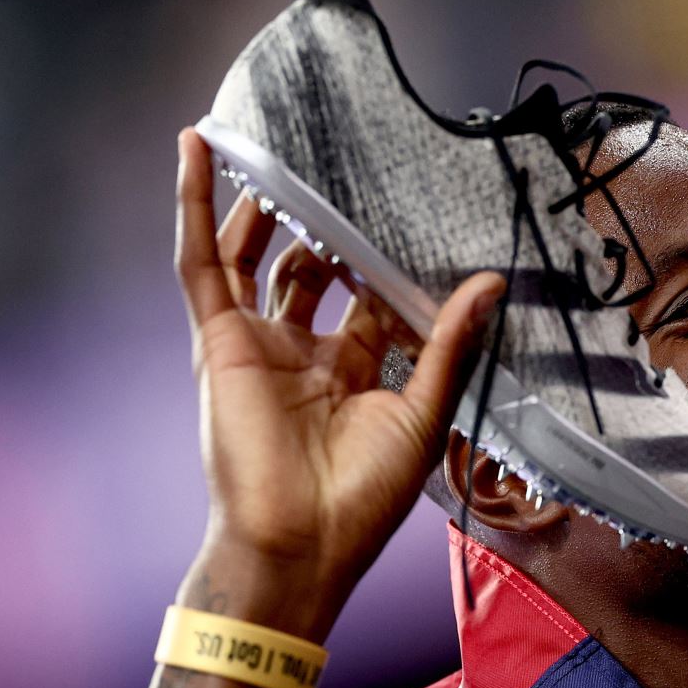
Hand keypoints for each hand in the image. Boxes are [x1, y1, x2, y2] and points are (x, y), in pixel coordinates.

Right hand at [173, 128, 503, 634]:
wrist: (301, 542)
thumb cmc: (363, 497)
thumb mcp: (424, 411)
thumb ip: (449, 343)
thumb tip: (490, 284)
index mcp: (353, 373)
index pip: (370, 301)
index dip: (388, 265)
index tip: (419, 223)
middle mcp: (302, 354)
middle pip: (309, 271)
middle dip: (326, 228)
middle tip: (346, 174)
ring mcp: (257, 344)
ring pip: (252, 255)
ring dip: (260, 204)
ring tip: (272, 144)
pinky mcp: (219, 340)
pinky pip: (201, 260)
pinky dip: (197, 204)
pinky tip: (200, 148)